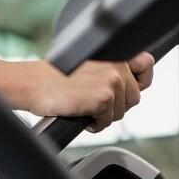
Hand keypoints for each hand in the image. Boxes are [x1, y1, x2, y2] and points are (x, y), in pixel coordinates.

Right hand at [30, 52, 154, 131]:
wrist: (33, 83)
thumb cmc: (53, 76)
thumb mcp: (87, 65)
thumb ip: (109, 70)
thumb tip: (129, 87)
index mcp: (112, 53)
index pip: (146, 64)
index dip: (141, 80)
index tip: (130, 88)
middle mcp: (116, 65)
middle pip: (135, 96)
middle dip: (118, 104)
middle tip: (96, 104)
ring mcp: (111, 81)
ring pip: (122, 111)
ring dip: (105, 115)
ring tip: (85, 108)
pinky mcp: (103, 99)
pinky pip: (108, 122)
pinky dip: (95, 124)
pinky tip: (81, 114)